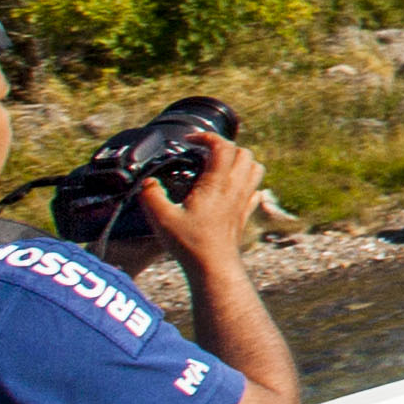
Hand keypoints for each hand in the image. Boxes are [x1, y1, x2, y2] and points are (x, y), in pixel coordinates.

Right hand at [143, 133, 268, 271]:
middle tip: (203, 152)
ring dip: (239, 161)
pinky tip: (230, 189)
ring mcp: (243, 200)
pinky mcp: (245, 213)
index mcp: (217, 183)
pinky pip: (255, 189)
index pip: (223, 146)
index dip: (207, 137)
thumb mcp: (160, 217)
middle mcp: (235, 188)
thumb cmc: (190, 243)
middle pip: (244, 153)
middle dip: (224, 146)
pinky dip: (246, 182)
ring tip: (217, 166)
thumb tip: (148, 181)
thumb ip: (150, 194)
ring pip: (255, 168)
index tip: (190, 140)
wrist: (214, 266)